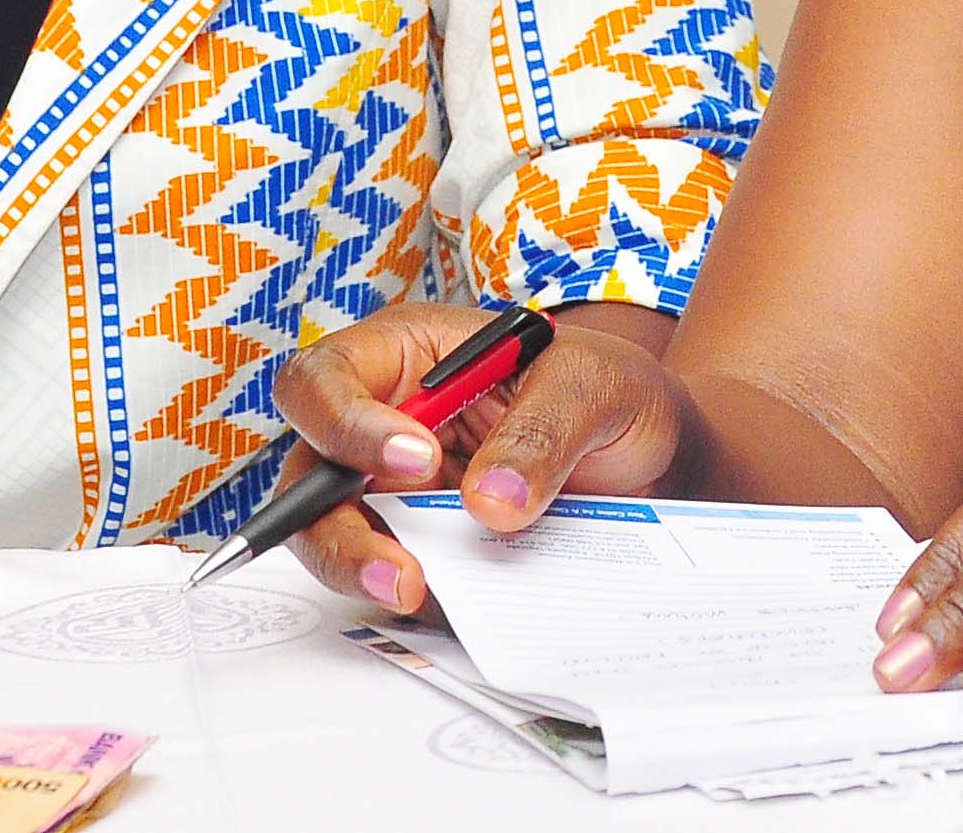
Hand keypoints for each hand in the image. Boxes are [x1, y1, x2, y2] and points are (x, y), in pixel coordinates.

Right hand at [267, 301, 683, 615]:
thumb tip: (490, 502)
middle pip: (309, 473)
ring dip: (360, 569)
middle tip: (398, 565)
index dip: (348, 422)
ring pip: (334, 535)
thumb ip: (542, 431)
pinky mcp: (424, 547)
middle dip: (334, 525)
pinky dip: (415, 600)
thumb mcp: (593, 386)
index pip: (327, 380)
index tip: (417, 459)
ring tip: (414, 592)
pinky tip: (457, 606)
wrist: (652, 458)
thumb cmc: (608, 393)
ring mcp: (397, 491)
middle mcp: (383, 422)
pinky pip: (395, 577)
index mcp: (406, 355)